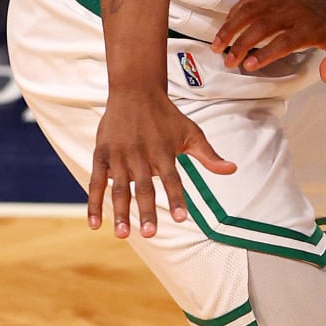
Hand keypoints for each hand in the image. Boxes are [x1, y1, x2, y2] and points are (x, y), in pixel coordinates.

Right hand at [88, 88, 236, 237]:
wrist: (135, 90)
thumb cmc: (167, 116)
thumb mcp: (191, 133)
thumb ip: (209, 155)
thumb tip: (233, 169)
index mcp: (163, 152)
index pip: (172, 180)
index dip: (176, 199)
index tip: (181, 218)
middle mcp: (140, 155)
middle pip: (143, 187)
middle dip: (145, 211)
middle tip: (149, 234)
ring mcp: (119, 155)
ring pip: (118, 188)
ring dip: (119, 212)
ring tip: (122, 234)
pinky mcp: (101, 154)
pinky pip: (95, 182)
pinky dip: (93, 203)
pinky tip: (94, 224)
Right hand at [213, 0, 325, 82]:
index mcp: (309, 28)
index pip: (283, 41)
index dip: (265, 53)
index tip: (249, 65)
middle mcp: (292, 12)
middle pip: (260, 27)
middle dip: (241, 44)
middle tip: (228, 61)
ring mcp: (282, 0)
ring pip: (250, 12)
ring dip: (231, 28)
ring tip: (217, 45)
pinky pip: (251, 0)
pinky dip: (236, 11)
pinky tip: (226, 24)